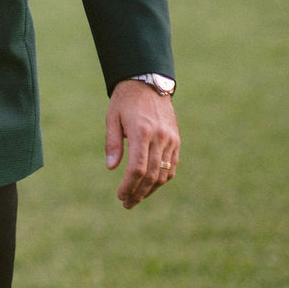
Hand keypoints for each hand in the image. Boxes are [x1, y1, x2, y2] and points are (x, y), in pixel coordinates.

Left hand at [106, 79, 179, 207]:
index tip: (120, 196)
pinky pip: (172, 166)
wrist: (148, 83)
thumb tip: (112, 168)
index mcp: (142, 132)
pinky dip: (162, 179)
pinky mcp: (176, 140)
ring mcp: (171, 140)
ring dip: (150, 189)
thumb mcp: (112, 118)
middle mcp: (160, 138)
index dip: (129, 186)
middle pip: (151, 174)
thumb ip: (112, 143)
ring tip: (136, 198)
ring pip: (164, 173)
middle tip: (127, 203)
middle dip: (138, 192)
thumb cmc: (125, 101)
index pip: (137, 168)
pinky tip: (150, 186)